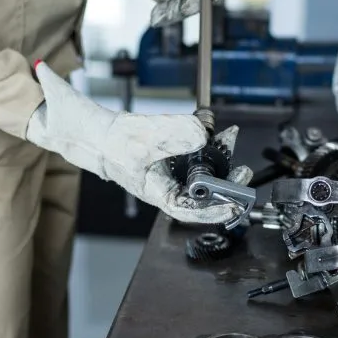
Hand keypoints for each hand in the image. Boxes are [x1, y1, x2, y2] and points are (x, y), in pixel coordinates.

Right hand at [25, 62, 251, 223]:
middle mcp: (168, 184)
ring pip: (202, 168)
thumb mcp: (144, 137)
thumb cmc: (110, 144)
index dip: (214, 211)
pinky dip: (207, 139)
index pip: (190, 210)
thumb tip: (205, 132)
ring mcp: (171, 170)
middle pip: (203, 189)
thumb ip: (175, 133)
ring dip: (218, 153)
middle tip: (243, 170)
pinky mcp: (173, 154)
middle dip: (225, 179)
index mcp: (158, 192)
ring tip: (230, 136)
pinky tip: (215, 126)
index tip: (234, 206)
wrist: (94, 131)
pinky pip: (195, 150)